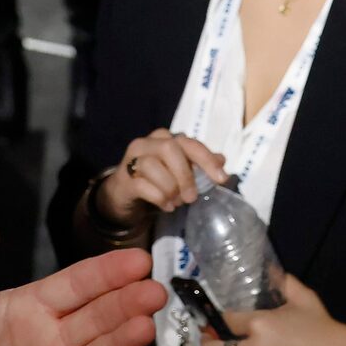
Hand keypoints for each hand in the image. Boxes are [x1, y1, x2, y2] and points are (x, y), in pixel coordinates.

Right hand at [90, 133, 232, 230]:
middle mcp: (147, 143)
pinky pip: (142, 186)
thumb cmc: (157, 180)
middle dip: (185, 175)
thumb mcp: (180, 172)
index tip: (221, 179)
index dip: (206, 159)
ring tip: (177, 202)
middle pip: (170, 149)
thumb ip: (199, 164)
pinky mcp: (124, 178)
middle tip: (192, 198)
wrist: (124, 194)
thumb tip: (221, 160)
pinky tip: (167, 206)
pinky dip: (159, 198)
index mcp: (165, 138)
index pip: (189, 143)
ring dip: (170, 188)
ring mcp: (132, 159)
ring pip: (153, 166)